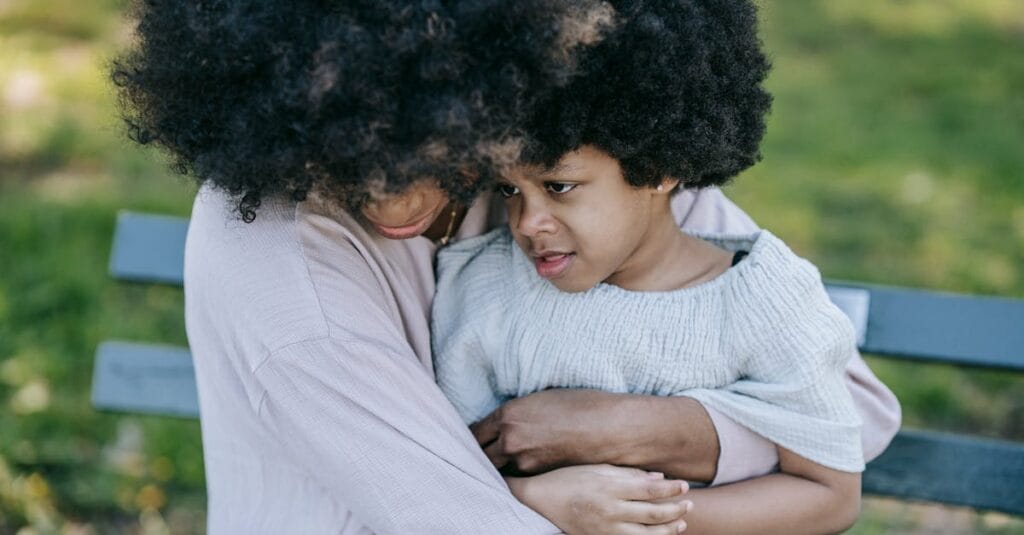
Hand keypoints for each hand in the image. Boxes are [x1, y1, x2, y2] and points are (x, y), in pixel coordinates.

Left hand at [472, 389, 629, 472]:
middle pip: (480, 455)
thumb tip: (504, 425)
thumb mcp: (540, 399)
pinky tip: (524, 470)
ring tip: (502, 464)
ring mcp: (524, 462)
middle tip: (480, 455)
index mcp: (508, 415)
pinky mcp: (540, 478)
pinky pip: (518, 478)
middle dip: (480, 454)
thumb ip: (516, 414)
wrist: (613, 428)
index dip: (472, 437)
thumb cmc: (583, 406)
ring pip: (498, 470)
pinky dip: (518, 475)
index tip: (473, 440)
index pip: (474, 432)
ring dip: (498, 467)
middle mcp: (509, 440)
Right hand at [507, 464, 692, 534]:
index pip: (649, 489)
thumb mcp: (596, 468)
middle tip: (689, 504)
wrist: (539, 501)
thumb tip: (658, 476)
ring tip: (682, 523)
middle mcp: (609, 510)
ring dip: (668, 529)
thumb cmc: (567, 478)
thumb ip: (627, 473)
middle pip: (652, 513)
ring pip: (646, 534)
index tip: (685, 485)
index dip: (670, 489)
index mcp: (608, 487)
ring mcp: (605, 529)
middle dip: (675, 509)